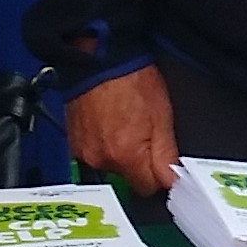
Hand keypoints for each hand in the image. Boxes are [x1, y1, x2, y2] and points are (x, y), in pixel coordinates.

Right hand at [64, 67, 177, 194]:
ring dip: (119, 153)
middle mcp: (101, 159)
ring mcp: (84, 152)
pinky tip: (109, 122)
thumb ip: (167, 157)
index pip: (148, 189)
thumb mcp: (162, 117)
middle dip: (137, 163)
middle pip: (127, 179)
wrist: (100, 57)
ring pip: (111, 166)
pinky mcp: (73, 143)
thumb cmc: (131, 78)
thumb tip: (172, 183)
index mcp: (125, 156)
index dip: (158, 176)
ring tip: (124, 123)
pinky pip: (94, 154)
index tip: (162, 163)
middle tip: (143, 133)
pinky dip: (103, 143)